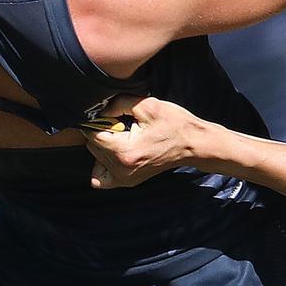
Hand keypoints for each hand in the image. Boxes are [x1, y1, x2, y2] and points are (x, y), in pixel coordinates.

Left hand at [82, 96, 202, 188]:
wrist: (193, 144)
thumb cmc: (174, 124)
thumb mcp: (147, 105)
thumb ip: (118, 104)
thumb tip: (99, 110)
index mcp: (124, 152)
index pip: (92, 135)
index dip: (99, 121)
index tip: (113, 115)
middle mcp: (121, 170)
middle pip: (92, 146)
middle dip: (102, 132)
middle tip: (122, 125)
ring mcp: (124, 179)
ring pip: (96, 158)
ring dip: (104, 145)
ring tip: (123, 137)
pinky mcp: (127, 182)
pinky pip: (100, 178)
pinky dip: (102, 164)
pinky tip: (116, 152)